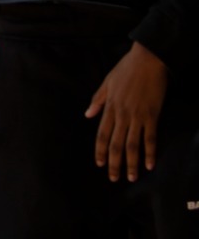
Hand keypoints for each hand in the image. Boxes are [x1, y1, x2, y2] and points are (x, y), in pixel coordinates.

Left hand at [87, 42, 166, 181]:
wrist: (148, 60)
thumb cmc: (126, 70)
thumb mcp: (106, 83)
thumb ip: (97, 100)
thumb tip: (87, 115)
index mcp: (109, 108)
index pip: (102, 135)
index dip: (100, 151)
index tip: (99, 164)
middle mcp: (122, 115)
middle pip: (116, 144)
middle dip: (114, 163)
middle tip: (114, 178)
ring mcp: (138, 116)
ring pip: (132, 145)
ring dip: (131, 163)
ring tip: (132, 177)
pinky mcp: (152, 115)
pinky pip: (150, 137)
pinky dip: (150, 152)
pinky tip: (150, 164)